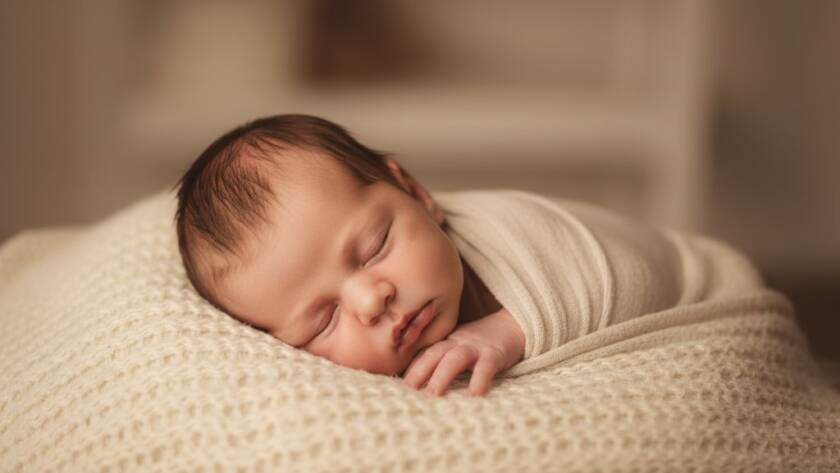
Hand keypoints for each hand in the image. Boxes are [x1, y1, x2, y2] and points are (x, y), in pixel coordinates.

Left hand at [402, 308, 524, 396]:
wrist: (513, 324)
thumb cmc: (482, 342)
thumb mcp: (459, 346)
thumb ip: (443, 358)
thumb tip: (420, 381)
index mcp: (447, 342)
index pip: (424, 354)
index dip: (410, 368)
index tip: (397, 386)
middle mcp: (458, 342)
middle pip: (434, 354)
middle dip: (418, 371)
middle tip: (407, 391)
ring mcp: (476, 347)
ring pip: (455, 358)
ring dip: (442, 376)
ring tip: (433, 395)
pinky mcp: (495, 353)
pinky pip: (486, 366)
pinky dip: (480, 378)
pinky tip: (475, 393)